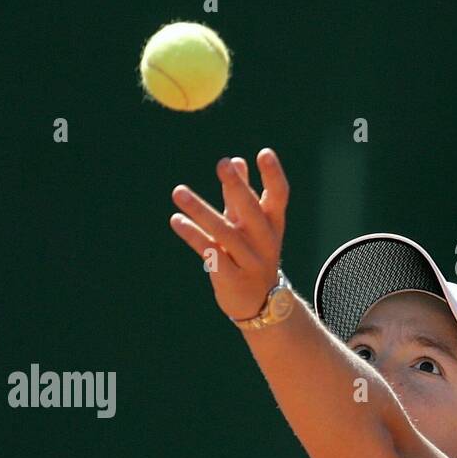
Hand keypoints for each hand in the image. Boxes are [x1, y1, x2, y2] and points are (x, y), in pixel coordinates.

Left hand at [169, 148, 289, 320]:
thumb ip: (240, 195)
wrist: (260, 305)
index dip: (273, 176)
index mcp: (274, 225)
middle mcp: (265, 242)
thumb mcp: (250, 226)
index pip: (279, 197)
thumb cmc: (252, 255)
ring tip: (178, 192)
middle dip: (237, 187)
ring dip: (199, 210)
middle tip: (222, 163)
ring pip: (223, 232)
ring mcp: (249, 262)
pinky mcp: (231, 279)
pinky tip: (177, 221)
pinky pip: (211, 254)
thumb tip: (235, 160)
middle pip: (251, 211)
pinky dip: (193, 236)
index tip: (263, 153)